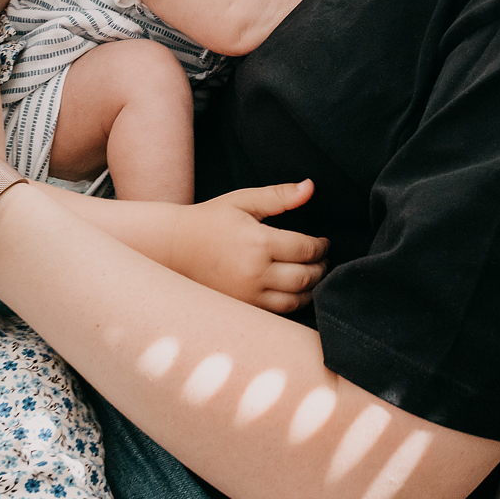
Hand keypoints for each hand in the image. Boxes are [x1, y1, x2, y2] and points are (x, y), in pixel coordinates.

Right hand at [167, 179, 328, 312]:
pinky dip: (293, 303)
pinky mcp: (243, 307)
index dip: (321, 246)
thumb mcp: (244, 200)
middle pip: (305, 277)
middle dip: (321, 268)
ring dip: (311, 288)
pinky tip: (295, 290)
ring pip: (295, 300)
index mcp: (258, 242)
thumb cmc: (211, 220)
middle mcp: (254, 272)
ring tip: (313, 274)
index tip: (324, 242)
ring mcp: (248, 294)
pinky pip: (278, 312)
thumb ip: (279, 195)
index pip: (305, 249)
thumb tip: (310, 187)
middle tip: (322, 259)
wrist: (176, 247)